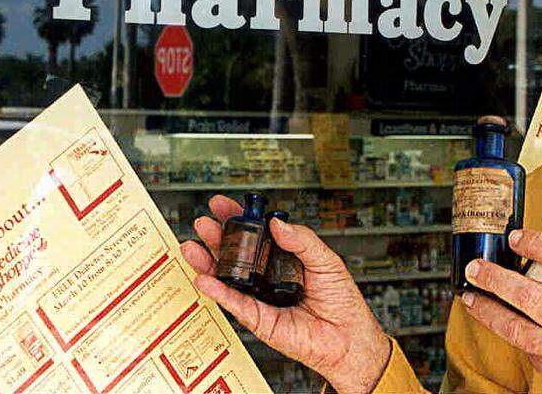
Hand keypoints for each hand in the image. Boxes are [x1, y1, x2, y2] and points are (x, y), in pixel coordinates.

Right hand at [180, 195, 391, 393]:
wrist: (348, 336)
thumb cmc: (340, 300)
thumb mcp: (325, 260)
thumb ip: (302, 240)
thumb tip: (277, 224)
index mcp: (283, 257)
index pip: (256, 234)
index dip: (238, 219)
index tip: (222, 205)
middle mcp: (268, 276)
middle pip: (236, 253)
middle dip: (217, 237)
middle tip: (204, 224)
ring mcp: (260, 297)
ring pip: (228, 278)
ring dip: (208, 263)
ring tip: (193, 248)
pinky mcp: (258, 319)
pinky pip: (235, 304)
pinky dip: (219, 292)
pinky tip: (205, 278)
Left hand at [461, 228, 541, 393]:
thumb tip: (528, 251)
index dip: (537, 243)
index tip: (514, 237)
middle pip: (533, 297)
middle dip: (497, 280)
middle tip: (475, 268)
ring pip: (520, 330)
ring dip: (489, 312)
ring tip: (469, 297)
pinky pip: (527, 351)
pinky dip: (510, 335)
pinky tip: (496, 322)